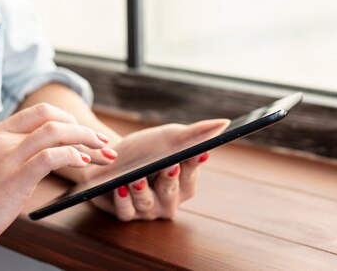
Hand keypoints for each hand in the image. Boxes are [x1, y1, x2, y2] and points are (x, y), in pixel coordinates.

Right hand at [0, 103, 115, 262]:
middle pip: (51, 116)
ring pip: (55, 131)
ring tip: (101, 153)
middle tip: (102, 142)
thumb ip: (14, 155)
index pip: (39, 112)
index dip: (68, 119)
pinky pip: (51, 156)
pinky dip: (72, 157)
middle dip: (82, 127)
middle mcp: (1, 138)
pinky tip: (83, 164)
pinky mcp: (14, 176)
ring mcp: (6, 155)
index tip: (86, 134)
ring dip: (84, 139)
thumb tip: (50, 156)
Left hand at [86, 119, 229, 220]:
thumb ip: (195, 133)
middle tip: (169, 165)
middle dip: (170, 179)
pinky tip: (120, 187)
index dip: (194, 163)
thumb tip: (224, 123)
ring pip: (146, 203)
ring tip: (135, 177)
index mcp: (183, 184)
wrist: (113, 161)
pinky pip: (126, 211)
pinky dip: (123, 200)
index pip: (191, 174)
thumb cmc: (146, 150)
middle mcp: (168, 201)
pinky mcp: (126, 213)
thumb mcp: (168, 138)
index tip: (199, 151)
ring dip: (141, 190)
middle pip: (171, 193)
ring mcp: (147, 209)